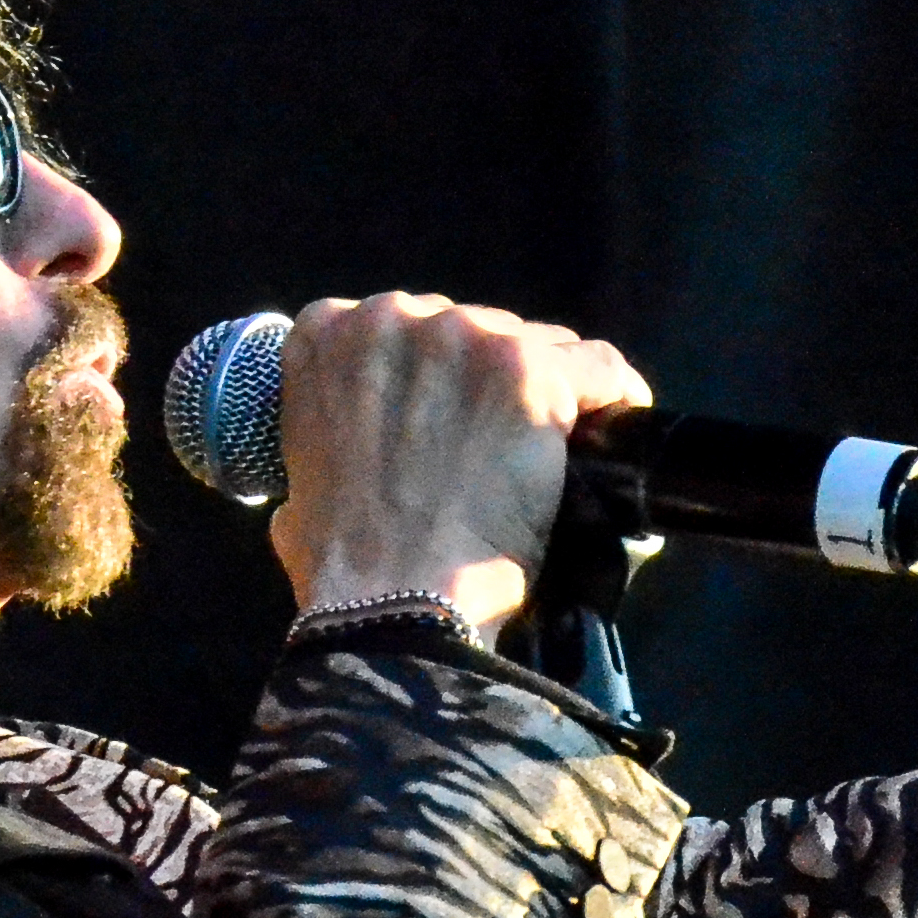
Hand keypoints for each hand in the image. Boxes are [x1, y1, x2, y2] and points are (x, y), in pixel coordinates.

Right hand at [270, 293, 653, 630]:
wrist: (395, 600)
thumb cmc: (346, 564)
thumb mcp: (301, 481)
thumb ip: (328, 439)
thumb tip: (350, 462)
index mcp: (328, 335)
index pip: (407, 327)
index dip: (438, 376)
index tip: (456, 415)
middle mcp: (393, 317)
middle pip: (475, 330)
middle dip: (490, 385)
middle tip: (501, 452)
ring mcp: (464, 338)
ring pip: (537, 346)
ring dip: (547, 394)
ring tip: (551, 456)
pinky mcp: (528, 371)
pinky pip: (597, 368)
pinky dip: (613, 399)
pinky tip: (616, 433)